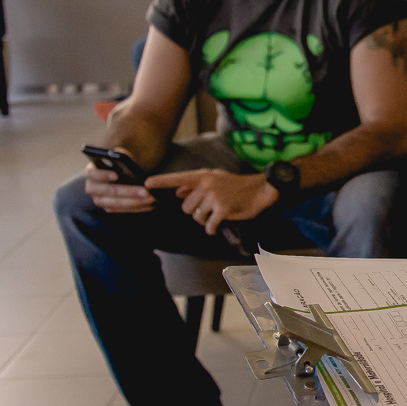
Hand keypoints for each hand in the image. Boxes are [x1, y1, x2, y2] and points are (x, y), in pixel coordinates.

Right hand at [83, 162, 154, 212]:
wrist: (121, 170)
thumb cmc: (119, 161)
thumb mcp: (119, 155)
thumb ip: (120, 156)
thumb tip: (125, 162)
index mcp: (90, 172)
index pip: (92, 174)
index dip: (103, 175)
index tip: (116, 175)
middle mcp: (92, 188)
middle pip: (109, 191)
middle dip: (128, 191)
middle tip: (146, 191)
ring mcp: (100, 200)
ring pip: (117, 203)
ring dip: (136, 202)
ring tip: (152, 198)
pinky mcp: (110, 208)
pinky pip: (124, 210)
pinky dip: (139, 207)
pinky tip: (152, 204)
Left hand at [144, 168, 276, 234]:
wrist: (260, 190)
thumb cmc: (237, 185)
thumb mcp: (215, 179)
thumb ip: (196, 185)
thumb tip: (177, 191)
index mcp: (203, 176)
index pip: (177, 178)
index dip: (161, 182)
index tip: (146, 184)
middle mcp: (206, 185)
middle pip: (186, 207)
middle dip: (195, 212)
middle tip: (208, 209)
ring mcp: (214, 197)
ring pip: (196, 217)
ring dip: (204, 221)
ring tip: (216, 214)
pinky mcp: (222, 210)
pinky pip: (208, 225)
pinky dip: (211, 229)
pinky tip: (217, 225)